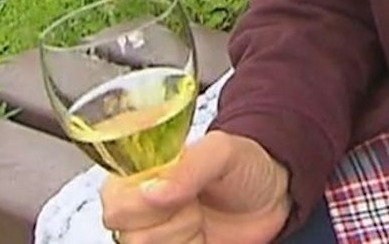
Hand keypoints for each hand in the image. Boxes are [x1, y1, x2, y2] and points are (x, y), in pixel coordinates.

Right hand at [99, 131, 291, 243]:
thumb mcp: (223, 152)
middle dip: (172, 222)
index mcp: (138, 174)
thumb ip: (189, 167)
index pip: (115, 203)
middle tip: (196, 204)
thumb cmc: (245, 165)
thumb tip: (152, 192)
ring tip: (201, 218)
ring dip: (185, 237)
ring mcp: (154, 234)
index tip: (182, 196)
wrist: (273, 196)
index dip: (146, 205)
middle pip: (130, 235)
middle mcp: (138, 206)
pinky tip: (202, 237)